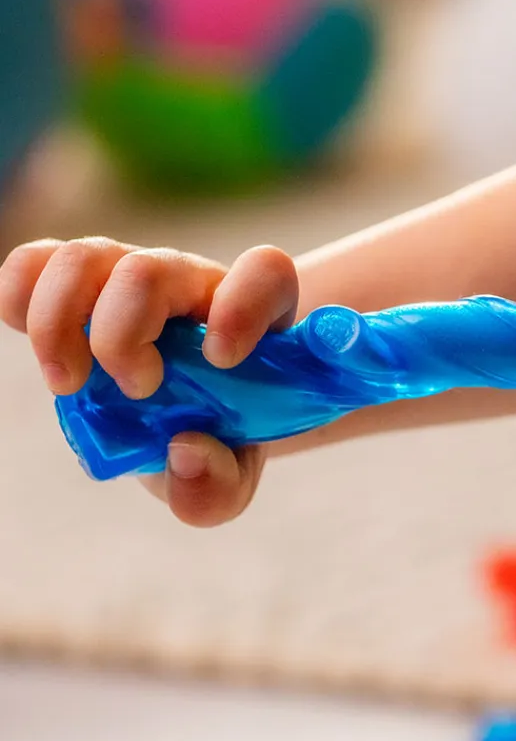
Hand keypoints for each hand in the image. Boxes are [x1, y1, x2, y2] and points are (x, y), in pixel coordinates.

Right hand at [0, 237, 297, 524]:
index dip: (243, 304)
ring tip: (69, 384)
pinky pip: (38, 260)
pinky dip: (20, 293)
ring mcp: (135, 276)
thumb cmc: (219, 440)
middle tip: (135, 391)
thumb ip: (218, 484)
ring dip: (60, 322)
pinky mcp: (83, 283)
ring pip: (85, 257)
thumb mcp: (230, 479)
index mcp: (256, 317)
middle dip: (123, 336)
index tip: (221, 360)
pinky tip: (25, 334)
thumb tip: (184, 451)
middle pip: (153, 269)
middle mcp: (194, 285)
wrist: (187, 424)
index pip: (265, 274)